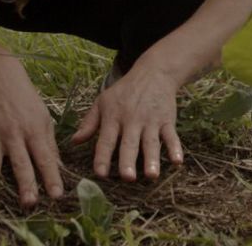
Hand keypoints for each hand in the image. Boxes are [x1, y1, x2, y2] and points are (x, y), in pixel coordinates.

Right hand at [0, 65, 64, 205]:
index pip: (46, 159)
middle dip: (25, 183)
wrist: (1, 78)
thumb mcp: (45, 119)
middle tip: (29, 203)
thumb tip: (57, 168)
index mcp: (35, 132)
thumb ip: (49, 145)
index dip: (51, 178)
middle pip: (20, 163)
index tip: (57, 195)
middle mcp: (15, 135)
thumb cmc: (27, 101)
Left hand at [70, 64, 184, 180]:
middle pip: (129, 144)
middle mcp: (131, 120)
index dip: (102, 156)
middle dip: (128, 161)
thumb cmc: (124, 91)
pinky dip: (175, 148)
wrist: (153, 73)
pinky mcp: (167, 120)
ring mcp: (150, 121)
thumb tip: (74, 142)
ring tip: (151, 175)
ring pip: (151, 143)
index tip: (100, 174)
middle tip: (127, 178)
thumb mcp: (103, 102)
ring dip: (152, 159)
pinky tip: (177, 161)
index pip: (106, 140)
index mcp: (113, 117)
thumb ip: (89, 123)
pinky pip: (171, 136)